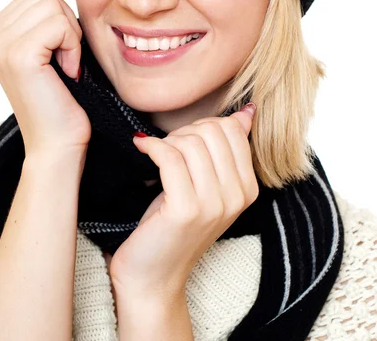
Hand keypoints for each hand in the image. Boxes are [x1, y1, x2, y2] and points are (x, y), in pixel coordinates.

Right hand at [0, 0, 91, 157]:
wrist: (58, 141)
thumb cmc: (62, 96)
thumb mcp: (54, 41)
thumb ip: (43, 3)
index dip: (61, 19)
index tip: (57, 54)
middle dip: (66, 25)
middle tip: (63, 60)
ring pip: (54, 6)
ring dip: (71, 37)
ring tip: (63, 67)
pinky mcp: (17, 54)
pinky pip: (60, 25)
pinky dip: (73, 47)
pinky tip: (66, 72)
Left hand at [108, 106, 258, 297]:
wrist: (154, 276)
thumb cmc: (174, 226)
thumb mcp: (207, 185)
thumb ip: (226, 150)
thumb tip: (246, 112)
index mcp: (248, 188)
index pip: (231, 129)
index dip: (202, 127)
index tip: (184, 141)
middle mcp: (237, 196)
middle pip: (211, 132)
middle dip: (184, 132)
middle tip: (167, 148)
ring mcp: (213, 205)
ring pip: (190, 143)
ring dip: (166, 141)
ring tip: (156, 155)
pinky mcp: (185, 210)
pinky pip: (169, 157)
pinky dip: (152, 146)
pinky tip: (142, 149)